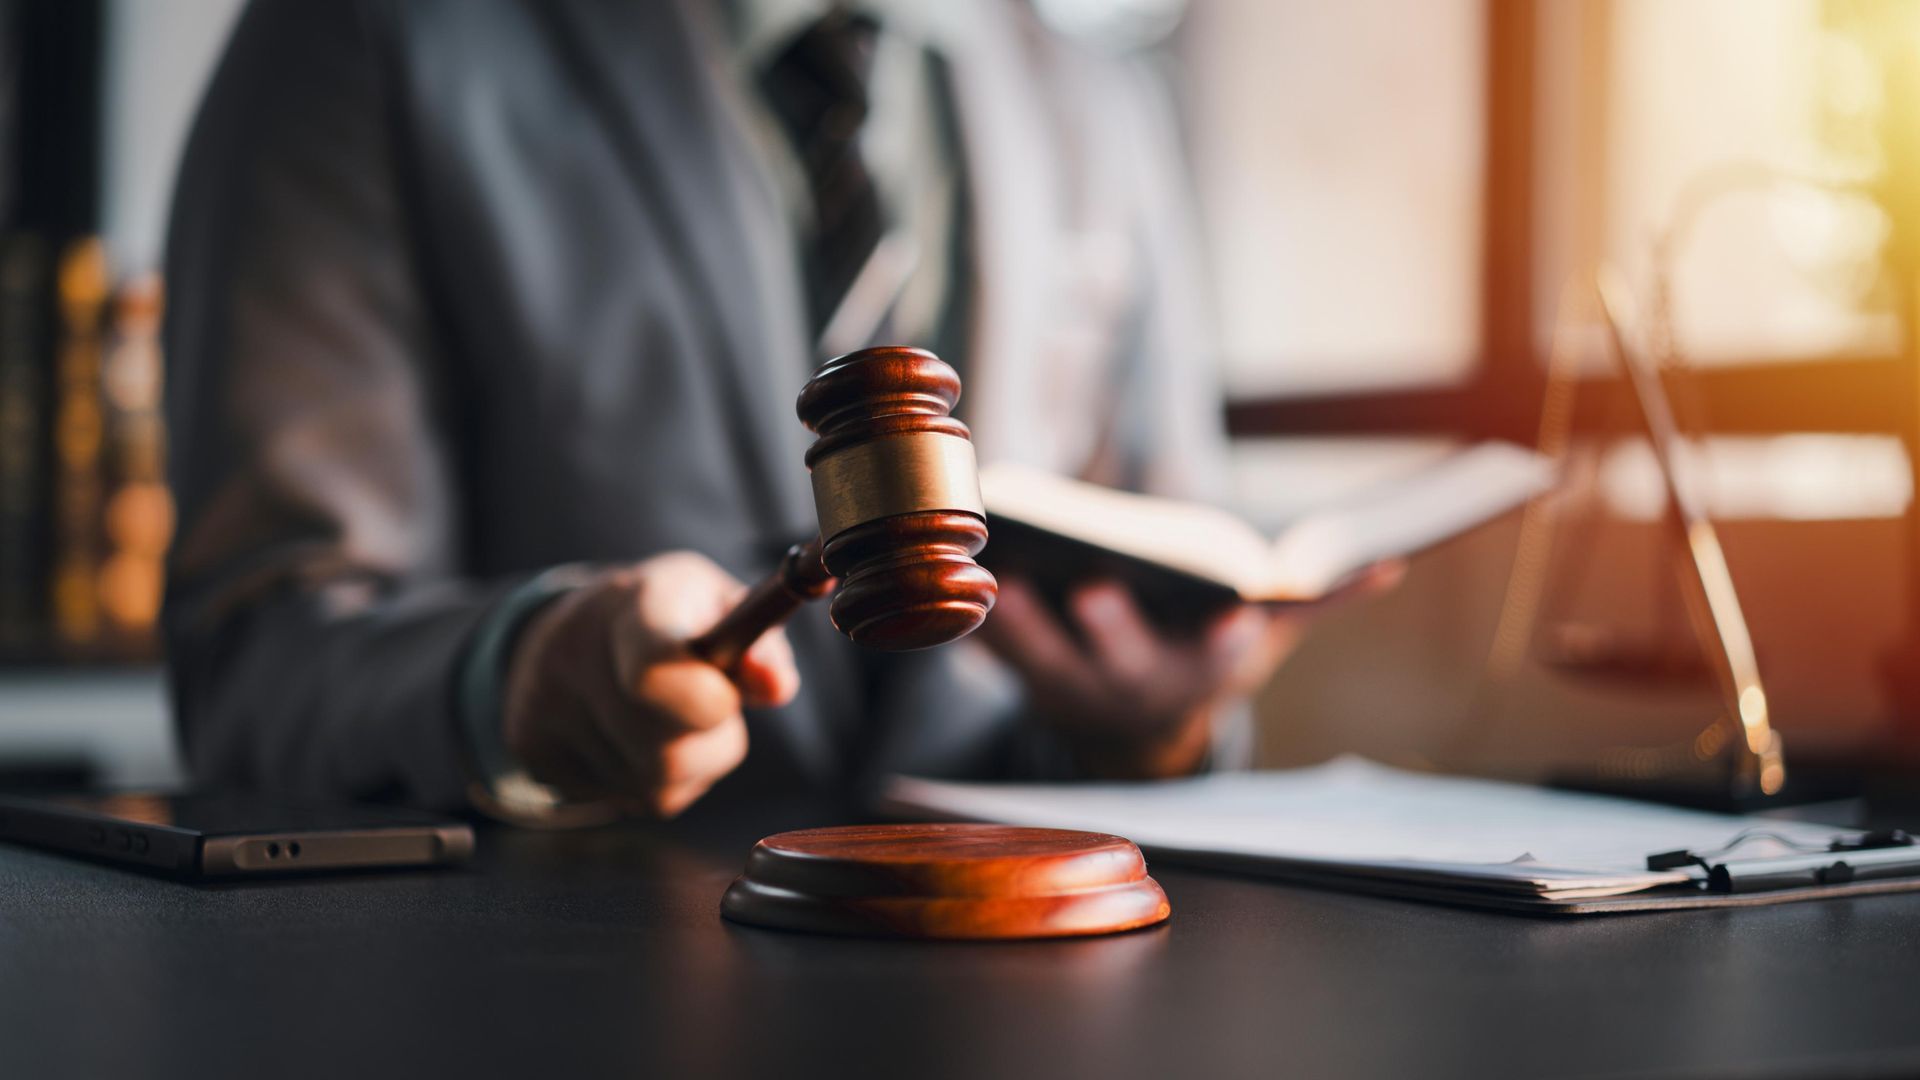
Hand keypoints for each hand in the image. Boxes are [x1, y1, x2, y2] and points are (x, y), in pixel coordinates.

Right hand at [500, 551, 799, 816]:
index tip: (725, 698)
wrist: (565, 628)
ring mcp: (544, 709)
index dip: (702, 700)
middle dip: (711, 740)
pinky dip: (649, 780)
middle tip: (706, 704)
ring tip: (666, 719)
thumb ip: (761, 644)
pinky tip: (633, 738)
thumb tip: (777, 687)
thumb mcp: (719, 605)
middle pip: (669, 754)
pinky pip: (627, 799)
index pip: (653, 672)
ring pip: (656, 788)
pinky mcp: (531, 752)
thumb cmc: (666, 616)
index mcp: (633, 608)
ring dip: (686, 766)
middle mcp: (574, 655)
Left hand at [979, 564, 1403, 778]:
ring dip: (1021, 627)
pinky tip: (956, 581)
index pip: (1225, 662)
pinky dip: (974, 626)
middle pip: (1125, 662)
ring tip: (1003, 577)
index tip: (1238, 619)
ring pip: (1046, 663)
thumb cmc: (1203, 655)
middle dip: (1113, 629)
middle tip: (1096, 588)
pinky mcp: (1027, 679)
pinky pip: (994, 655)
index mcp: (1203, 672)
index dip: (1232, 643)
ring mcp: (1080, 689)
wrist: (1138, 731)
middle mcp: (1141, 687)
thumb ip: (1316, 602)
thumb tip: (1388, 570)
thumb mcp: (1265, 639)